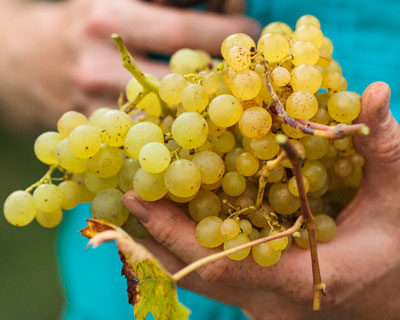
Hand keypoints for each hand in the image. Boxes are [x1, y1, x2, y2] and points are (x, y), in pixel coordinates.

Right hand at [0, 0, 259, 129]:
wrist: (17, 58)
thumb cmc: (77, 23)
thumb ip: (165, 2)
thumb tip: (224, 3)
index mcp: (113, 16)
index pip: (186, 30)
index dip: (229, 33)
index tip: (252, 34)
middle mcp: (104, 61)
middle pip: (185, 77)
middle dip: (228, 77)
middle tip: (252, 76)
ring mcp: (98, 103)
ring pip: (170, 115)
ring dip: (208, 110)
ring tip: (233, 104)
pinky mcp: (96, 133)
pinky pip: (143, 139)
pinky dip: (175, 135)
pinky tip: (198, 131)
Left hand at [123, 82, 399, 319]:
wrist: (395, 301)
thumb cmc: (398, 254)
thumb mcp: (397, 203)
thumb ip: (385, 151)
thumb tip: (372, 93)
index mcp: (301, 278)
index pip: (221, 265)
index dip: (174, 235)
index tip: (137, 198)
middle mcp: (271, 301)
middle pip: (195, 274)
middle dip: (155, 236)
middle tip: (125, 193)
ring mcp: (262, 304)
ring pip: (199, 279)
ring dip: (165, 243)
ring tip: (139, 203)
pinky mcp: (259, 297)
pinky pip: (212, 276)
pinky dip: (186, 250)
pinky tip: (174, 220)